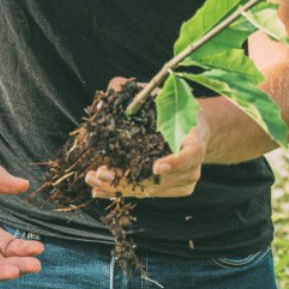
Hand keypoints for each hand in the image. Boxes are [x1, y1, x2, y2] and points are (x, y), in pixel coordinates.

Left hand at [88, 107, 208, 198]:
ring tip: (94, 179)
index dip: (175, 162)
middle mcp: (193, 164)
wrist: (191, 128)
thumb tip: (101, 106)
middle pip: (162, 179)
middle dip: (129, 178)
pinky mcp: (177, 189)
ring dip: (120, 186)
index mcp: (194, 139)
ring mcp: (186, 180)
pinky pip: (148, 194)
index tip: (156, 166)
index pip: (191, 154)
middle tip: (102, 174)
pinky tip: (100, 189)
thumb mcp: (154, 96)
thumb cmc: (169, 109)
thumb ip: (128, 94)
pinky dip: (124, 191)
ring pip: (151, 189)